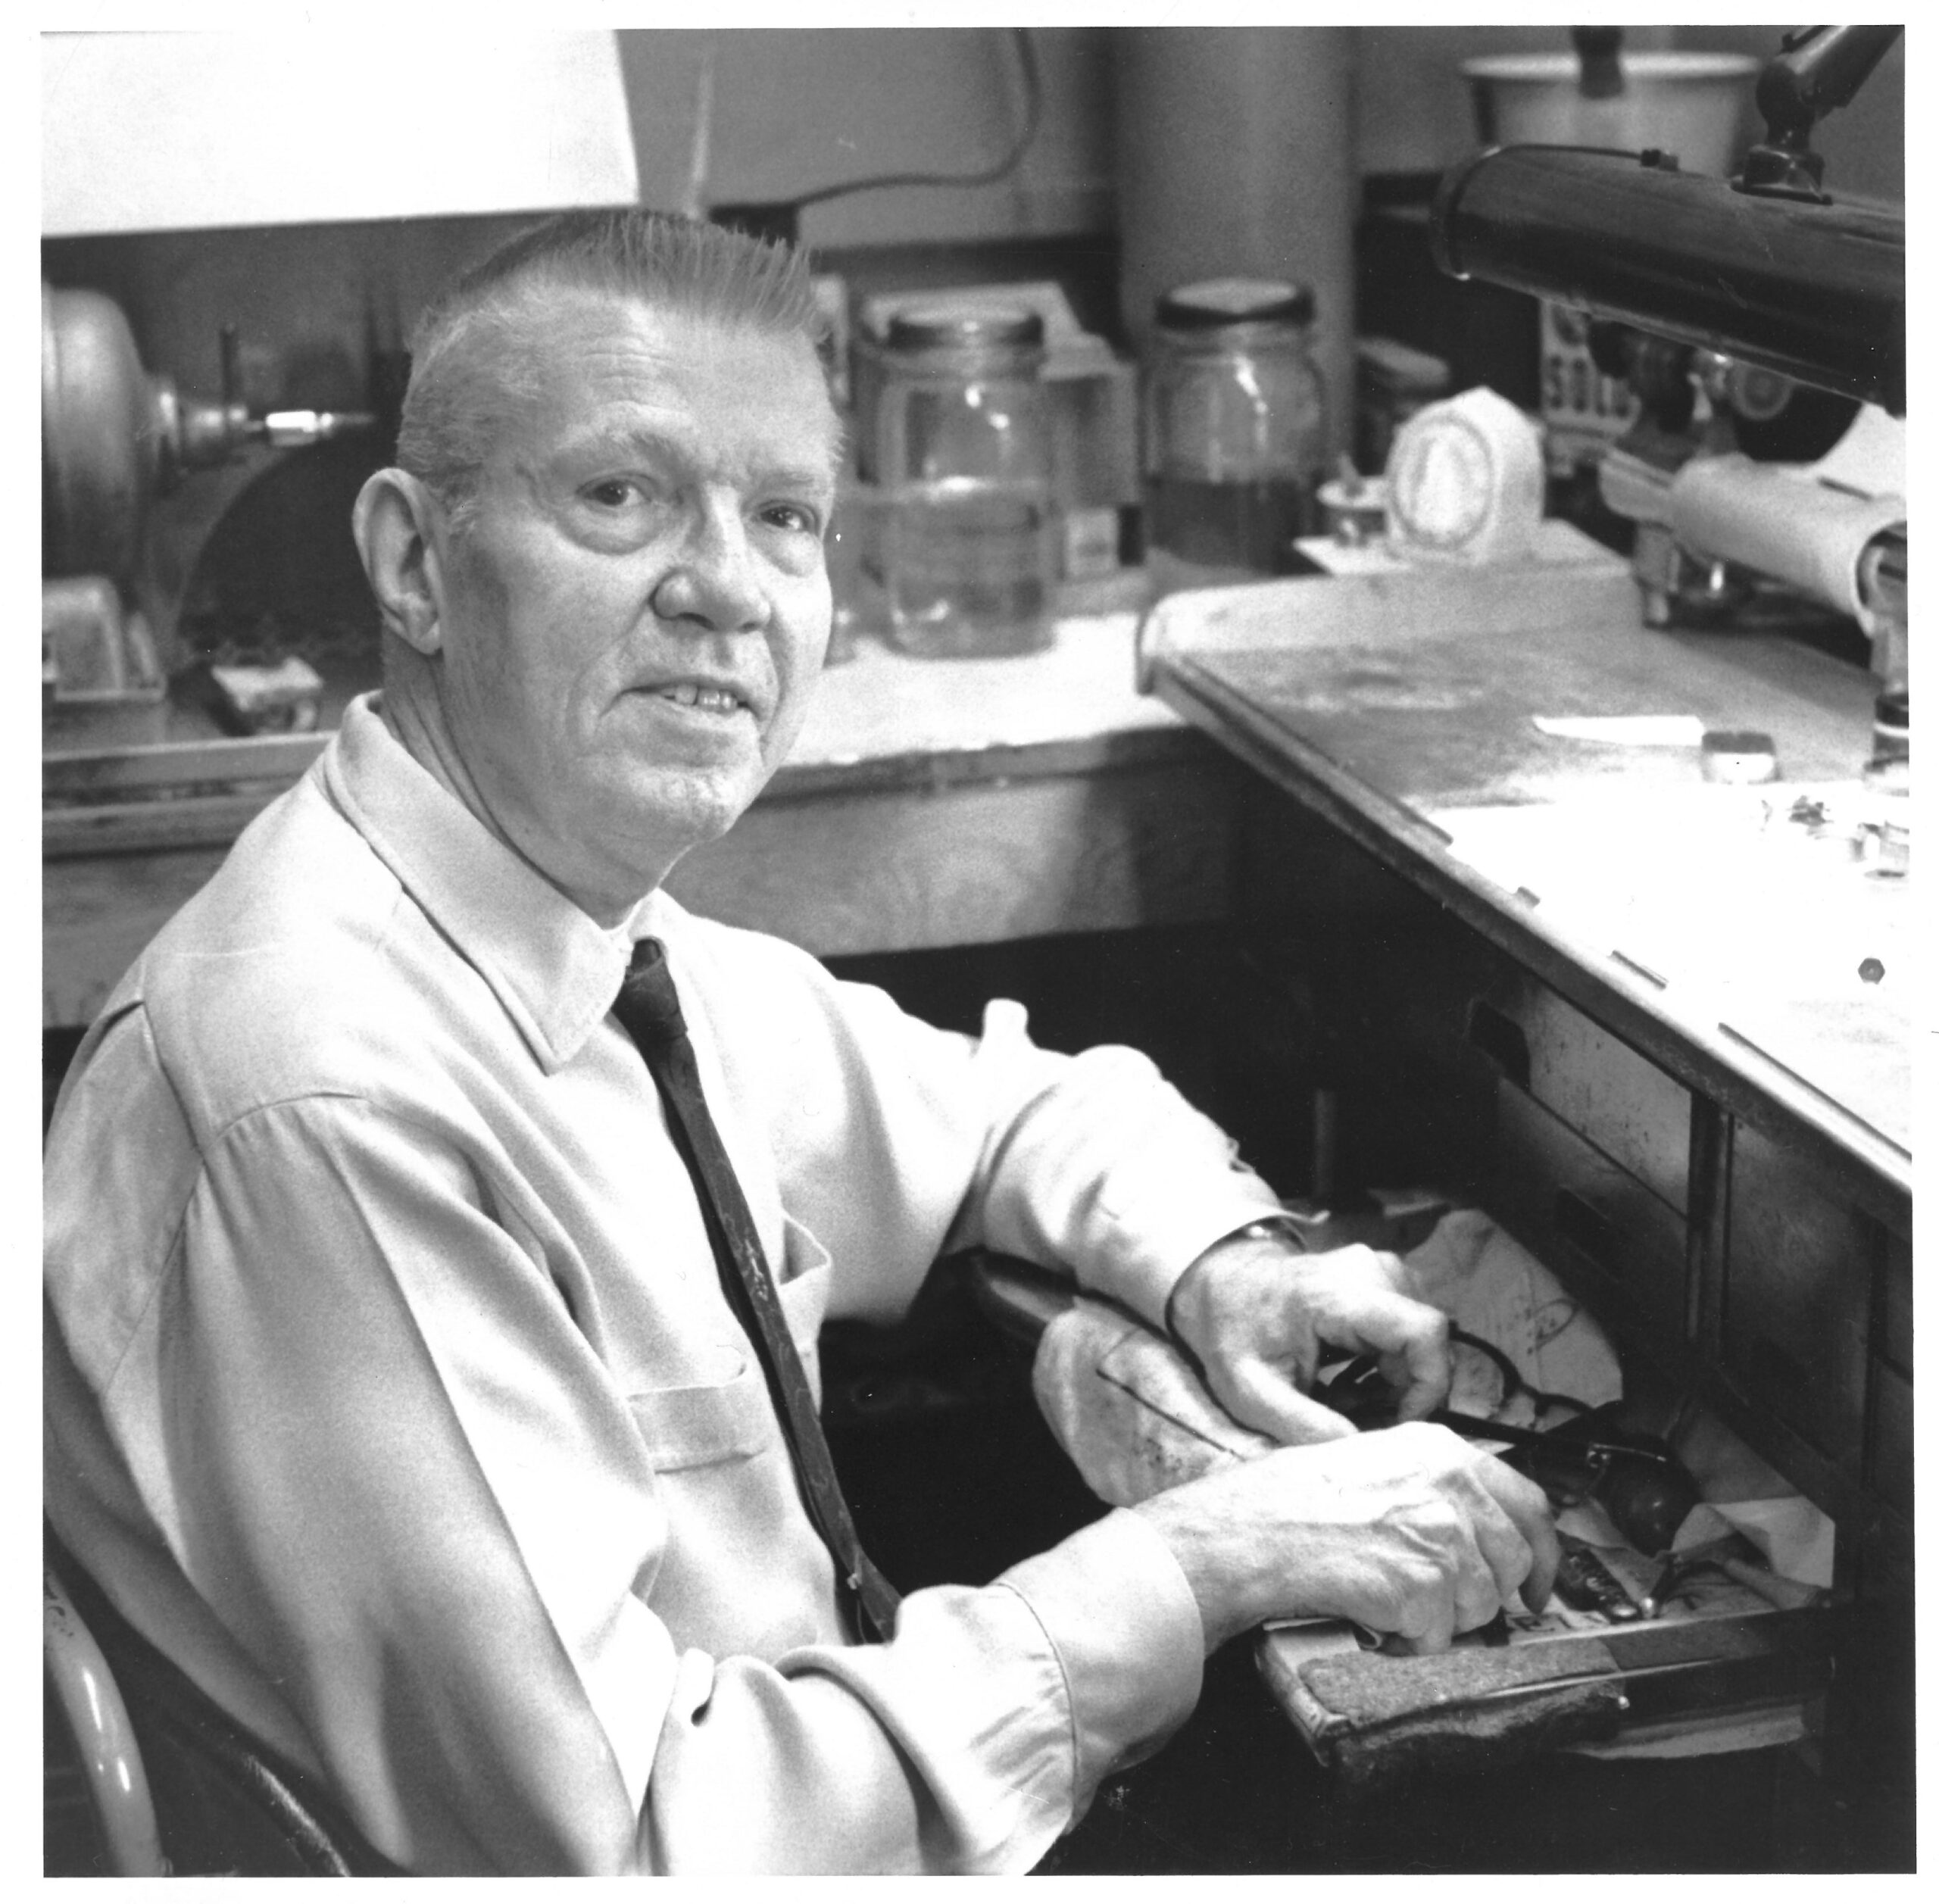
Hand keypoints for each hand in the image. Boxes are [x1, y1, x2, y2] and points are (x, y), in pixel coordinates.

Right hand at [1132, 1421, 1560, 1653]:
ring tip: (1385, 1603)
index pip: (1529, 1501)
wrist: (1242, 1533)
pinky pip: (1439, 1638)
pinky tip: (1371, 1619)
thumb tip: (1474, 1533)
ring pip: (1481, 1606)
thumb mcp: (1368, 1464)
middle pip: (1515, 1560)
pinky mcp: (1423, 1584)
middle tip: (1447, 1610)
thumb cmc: (1284, 1502)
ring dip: (1439, 1621)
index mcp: (1438, 1447)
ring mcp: (1440, 1533)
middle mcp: (1449, 1483)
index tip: (1538, 1584)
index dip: (1542, 1553)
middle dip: (1487, 1597)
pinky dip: (1407, 1644)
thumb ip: (1427, 1487)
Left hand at [1166, 1232, 1450, 1444]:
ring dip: (1394, 1382)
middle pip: (1427, 1344)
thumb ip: (1309, 1427)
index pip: (1424, 1331)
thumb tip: (1366, 1455)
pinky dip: (1388, 1365)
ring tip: (1342, 1396)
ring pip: (1420, 1342)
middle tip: (1352, 1415)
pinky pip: (1409, 1332)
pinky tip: (1347, 1377)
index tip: (1397, 1422)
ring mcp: (1380, 1268)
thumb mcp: (1253, 1394)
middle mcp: (1371, 1270)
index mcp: (1338, 1293)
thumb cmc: (1232, 1337)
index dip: (1429, 1385)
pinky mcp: (1382, 1277)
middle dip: (1403, 1393)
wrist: (1220, 1289)